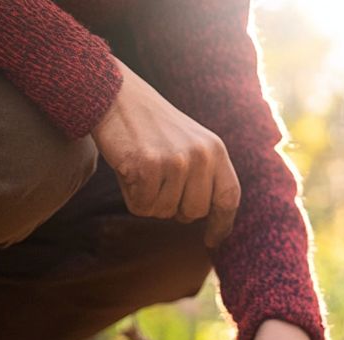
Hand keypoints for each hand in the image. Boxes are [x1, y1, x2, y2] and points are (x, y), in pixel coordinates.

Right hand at [92, 59, 240, 246]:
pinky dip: (131, 195)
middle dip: (174, 206)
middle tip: (159, 180)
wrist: (114, 93)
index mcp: (216, 150)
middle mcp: (201, 156)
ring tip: (142, 168)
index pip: (229, 198)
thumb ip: (204, 174)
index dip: (222, 224)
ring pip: (165, 212)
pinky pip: (141, 206)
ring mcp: (175, 162)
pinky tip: (128, 168)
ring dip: (149, 199)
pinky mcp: (147, 167)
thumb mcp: (191, 142)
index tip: (212, 241)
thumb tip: (204, 216)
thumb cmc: (151, 125)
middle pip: (194, 212)